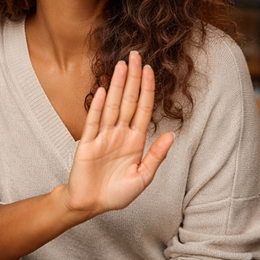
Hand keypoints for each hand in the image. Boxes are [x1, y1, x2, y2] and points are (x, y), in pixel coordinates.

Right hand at [61, 51, 173, 217]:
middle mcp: (120, 134)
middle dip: (133, 79)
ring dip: (118, 85)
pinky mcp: (87, 143)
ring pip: (113, 106)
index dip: (147, 89)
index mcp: (135, 141)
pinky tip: (103, 90)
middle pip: (129, 101)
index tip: (150, 70)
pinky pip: (94, 121)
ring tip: (121, 65)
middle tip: (135, 55)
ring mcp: (103, 136)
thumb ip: (156, 156)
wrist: (90, 204)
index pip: (144, 109)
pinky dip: (98, 106)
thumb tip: (171, 135)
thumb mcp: (142, 177)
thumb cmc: (117, 193)